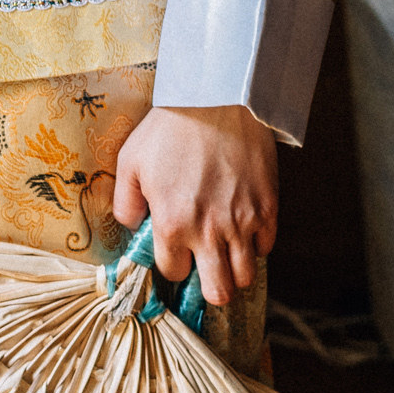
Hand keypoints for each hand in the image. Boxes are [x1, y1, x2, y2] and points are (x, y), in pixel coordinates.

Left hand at [113, 103, 277, 307]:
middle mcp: (208, 233)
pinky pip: (267, 247)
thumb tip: (132, 227)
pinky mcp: (268, 208)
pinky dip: (257, 245)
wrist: (217, 100)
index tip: (176, 253)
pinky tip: (245, 229)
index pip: (173, 273)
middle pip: (218, 292)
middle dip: (210, 287)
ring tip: (226, 253)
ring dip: (235, 270)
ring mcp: (242, 223)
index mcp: (172, 224)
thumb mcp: (131, 161)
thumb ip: (126, 203)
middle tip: (206, 270)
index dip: (173, 265)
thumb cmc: (170, 128)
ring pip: (246, 277)